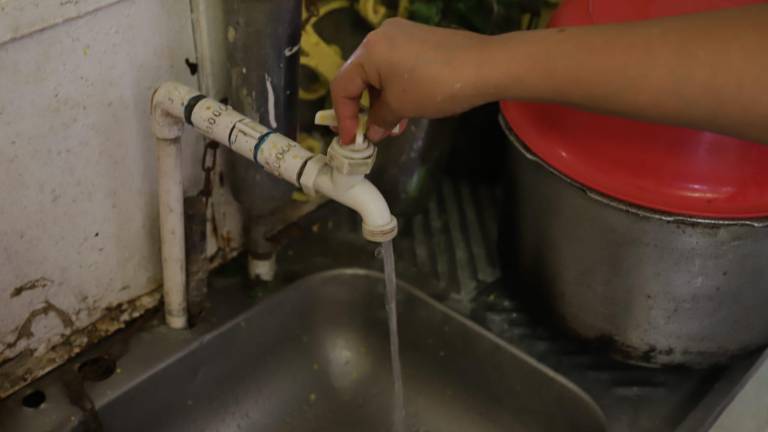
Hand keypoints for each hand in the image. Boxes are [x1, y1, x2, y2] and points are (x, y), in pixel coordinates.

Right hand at [330, 18, 492, 143]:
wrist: (485, 66)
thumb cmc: (435, 86)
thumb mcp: (402, 106)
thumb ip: (380, 119)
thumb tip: (372, 132)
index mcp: (369, 50)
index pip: (342, 85)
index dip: (343, 116)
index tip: (350, 141)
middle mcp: (380, 37)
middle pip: (359, 77)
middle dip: (364, 109)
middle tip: (371, 134)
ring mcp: (401, 35)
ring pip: (379, 74)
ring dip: (382, 103)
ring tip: (394, 127)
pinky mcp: (418, 40)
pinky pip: (396, 67)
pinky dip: (396, 90)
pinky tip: (407, 110)